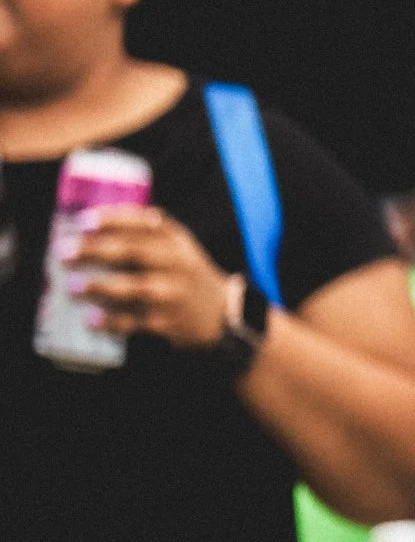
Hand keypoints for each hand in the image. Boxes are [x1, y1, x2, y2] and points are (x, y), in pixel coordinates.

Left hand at [73, 205, 233, 349]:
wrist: (222, 312)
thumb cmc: (185, 275)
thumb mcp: (177, 248)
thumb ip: (145, 237)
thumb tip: (89, 231)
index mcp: (177, 240)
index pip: (145, 223)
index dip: (114, 220)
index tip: (84, 220)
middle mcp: (178, 262)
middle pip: (136, 251)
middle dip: (98, 250)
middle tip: (64, 252)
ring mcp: (174, 292)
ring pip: (136, 287)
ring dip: (101, 286)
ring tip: (72, 286)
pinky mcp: (169, 320)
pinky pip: (137, 321)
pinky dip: (113, 321)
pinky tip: (91, 319)